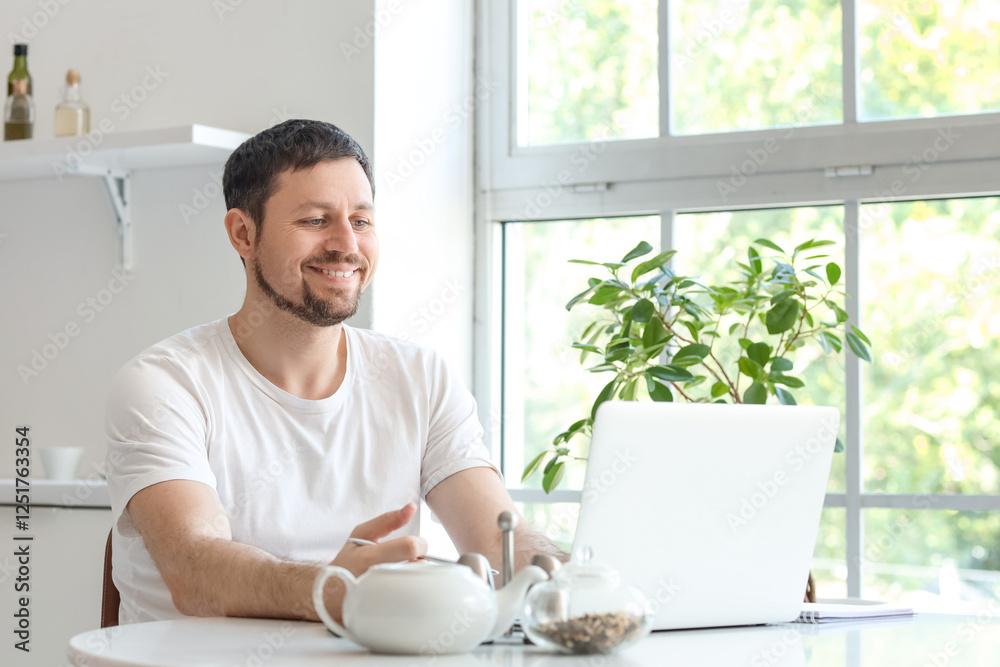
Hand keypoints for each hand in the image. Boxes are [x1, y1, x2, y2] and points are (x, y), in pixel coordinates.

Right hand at [316, 503, 426, 622]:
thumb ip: (388, 520)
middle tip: (412, 562)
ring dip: (418, 577)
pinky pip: (411, 601)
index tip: (416, 546)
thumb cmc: (348, 560)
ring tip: (404, 575)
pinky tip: (401, 589)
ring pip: (417, 586)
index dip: (420, 544)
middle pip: (418, 569)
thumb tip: (411, 507)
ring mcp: (381, 601)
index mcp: (370, 558)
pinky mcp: (385, 614)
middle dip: (421, 562)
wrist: (328, 594)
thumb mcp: (362, 534)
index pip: (410, 547)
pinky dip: (413, 592)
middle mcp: (376, 580)